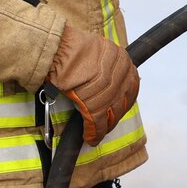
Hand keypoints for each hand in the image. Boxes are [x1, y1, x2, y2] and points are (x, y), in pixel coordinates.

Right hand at [48, 25, 139, 145]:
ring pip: (111, 114)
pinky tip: (90, 138)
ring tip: (97, 133)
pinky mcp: (96, 106)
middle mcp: (121, 73)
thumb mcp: (97, 50)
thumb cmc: (71, 49)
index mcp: (123, 58)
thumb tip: (107, 80)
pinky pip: (97, 123)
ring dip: (105, 126)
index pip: (130, 85)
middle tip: (107, 122)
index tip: (116, 107)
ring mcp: (110, 90)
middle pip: (122, 101)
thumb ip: (106, 64)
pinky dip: (94, 133)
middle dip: (115, 114)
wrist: (56, 51)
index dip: (123, 99)